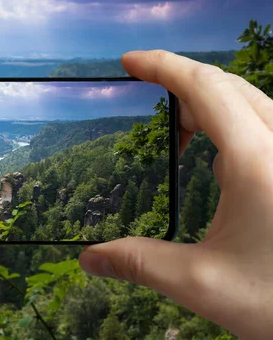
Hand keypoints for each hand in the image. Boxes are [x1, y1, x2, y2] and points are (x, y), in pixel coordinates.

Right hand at [79, 50, 272, 338]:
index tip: (128, 62)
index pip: (204, 88)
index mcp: (256, 161)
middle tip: (150, 110)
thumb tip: (90, 259)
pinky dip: (233, 128)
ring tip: (182, 137)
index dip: (162, 66)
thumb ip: (140, 263)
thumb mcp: (203, 283)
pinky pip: (264, 126)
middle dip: (183, 88)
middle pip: (228, 87)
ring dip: (210, 108)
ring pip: (250, 103)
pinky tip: (219, 165)